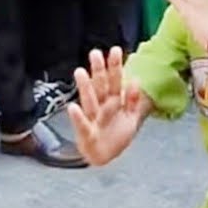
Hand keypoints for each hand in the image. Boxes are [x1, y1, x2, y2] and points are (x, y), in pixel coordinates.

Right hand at [67, 48, 144, 165]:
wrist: (104, 157)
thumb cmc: (115, 136)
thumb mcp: (131, 119)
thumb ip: (133, 101)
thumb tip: (136, 80)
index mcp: (112, 102)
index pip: (114, 81)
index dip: (115, 67)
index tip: (115, 50)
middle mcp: (100, 107)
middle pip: (100, 87)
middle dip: (99, 71)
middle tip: (95, 53)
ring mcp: (93, 120)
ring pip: (90, 101)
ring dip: (85, 87)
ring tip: (80, 72)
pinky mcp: (87, 134)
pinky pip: (82, 125)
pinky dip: (77, 117)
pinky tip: (72, 107)